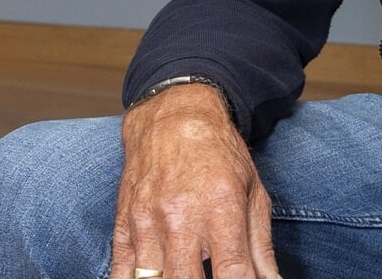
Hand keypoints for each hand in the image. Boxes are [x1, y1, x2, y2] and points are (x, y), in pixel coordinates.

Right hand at [111, 83, 278, 278]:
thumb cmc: (220, 155)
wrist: (173, 119)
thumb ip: (261, 244)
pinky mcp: (123, 226)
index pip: (232, 271)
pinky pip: (120, 273)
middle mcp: (181, 217)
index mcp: (220, 207)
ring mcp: (146, 223)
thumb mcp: (253, 192)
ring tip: (186, 276)